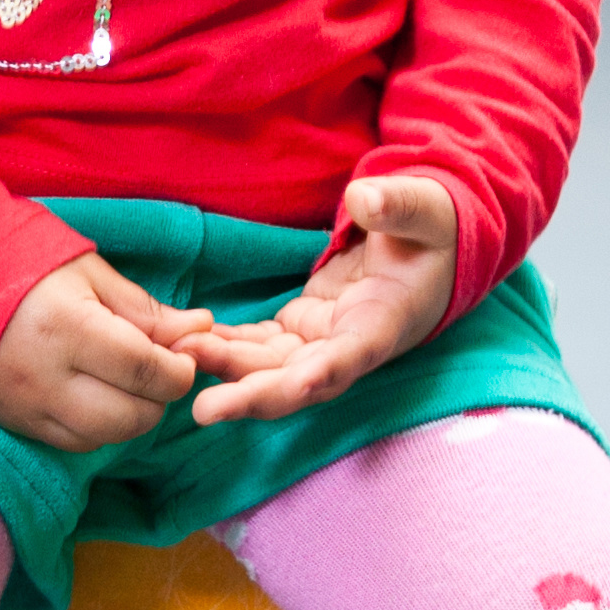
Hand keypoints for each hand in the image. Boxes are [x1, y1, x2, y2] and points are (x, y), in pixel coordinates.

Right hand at [0, 251, 208, 451]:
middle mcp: (46, 377)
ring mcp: (26, 406)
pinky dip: (98, 426)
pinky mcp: (15, 422)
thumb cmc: (21, 267)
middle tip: (157, 368)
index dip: (180, 368)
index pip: (147, 370)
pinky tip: (95, 394)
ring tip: (125, 380)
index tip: (183, 353)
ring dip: (130, 415)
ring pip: (105, 437)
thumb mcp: (88, 273)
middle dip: (160, 397)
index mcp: (67, 327)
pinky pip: (74, 443)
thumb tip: (200, 330)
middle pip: (131, 416)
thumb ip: (144, 310)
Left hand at [191, 174, 458, 425]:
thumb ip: (398, 206)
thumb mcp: (425, 210)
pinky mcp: (300, 329)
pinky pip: (258, 345)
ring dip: (227, 371)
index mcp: (387, 321)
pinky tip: (186, 341)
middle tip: (205, 410)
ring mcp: (322, 341)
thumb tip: (365, 199)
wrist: (425, 250)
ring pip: (271, 368)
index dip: (327, 372)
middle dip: (256, 395)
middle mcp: (351, 344)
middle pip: (301, 381)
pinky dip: (224, 346)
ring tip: (179, 362)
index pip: (355, 354)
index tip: (298, 386)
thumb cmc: (430, 229)